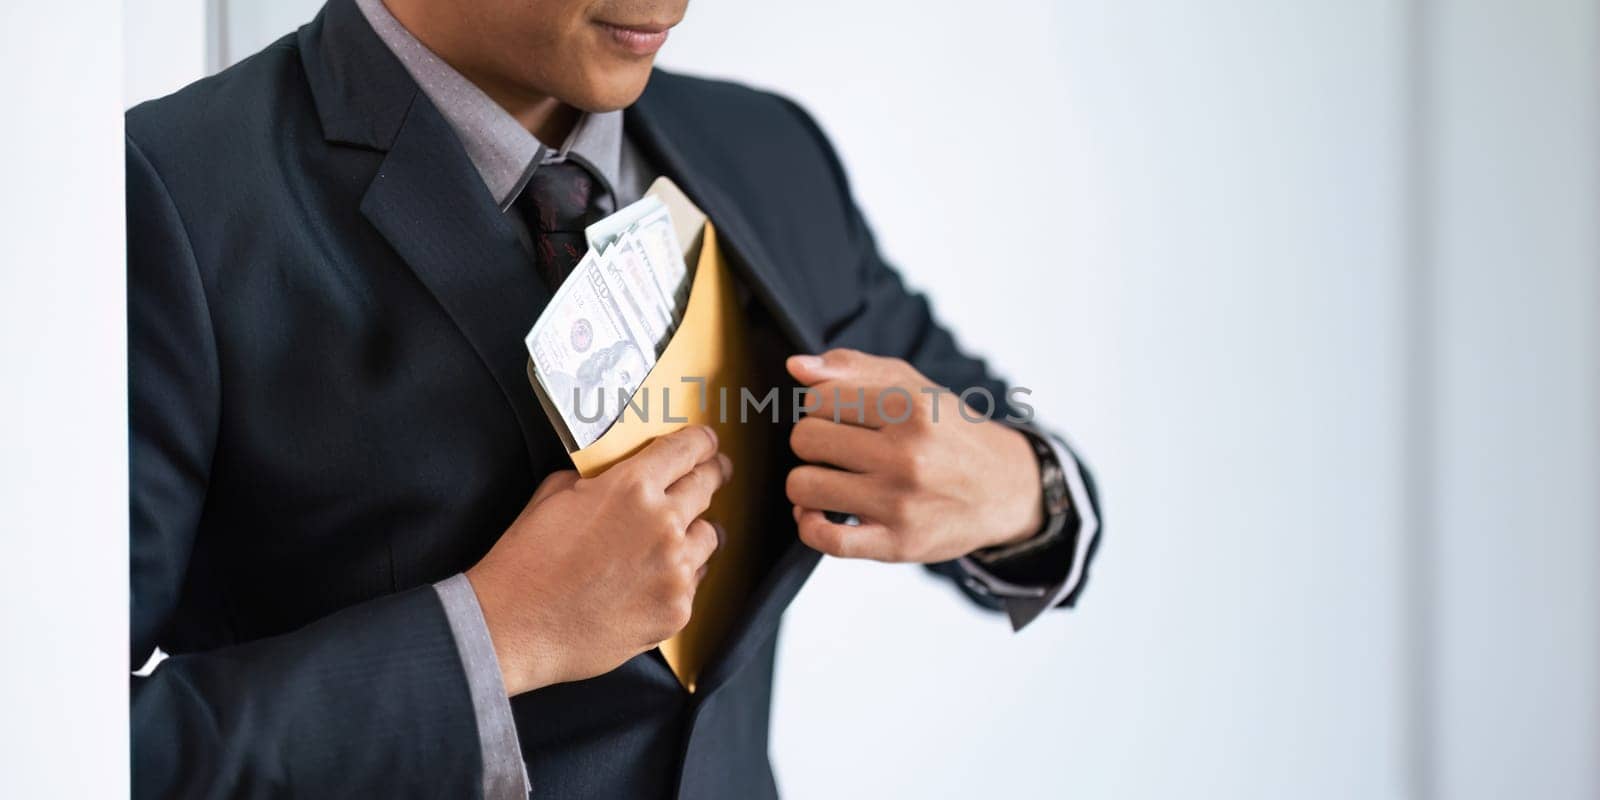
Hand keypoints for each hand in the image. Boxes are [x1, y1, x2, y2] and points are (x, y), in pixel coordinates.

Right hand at [465, 425, 730, 694]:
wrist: (513, 627)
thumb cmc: (527, 563)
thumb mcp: (554, 496)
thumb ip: (597, 480)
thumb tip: (614, 478)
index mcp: (631, 487)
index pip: (687, 449)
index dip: (703, 442)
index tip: (709, 443)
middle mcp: (662, 523)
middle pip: (708, 486)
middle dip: (713, 475)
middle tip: (716, 474)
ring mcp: (674, 569)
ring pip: (708, 536)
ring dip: (695, 532)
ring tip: (675, 539)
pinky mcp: (677, 610)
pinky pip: (694, 582)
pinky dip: (680, 578)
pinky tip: (653, 581)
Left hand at [784, 349, 1043, 562]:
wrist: (1006, 489)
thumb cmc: (950, 433)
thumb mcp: (914, 387)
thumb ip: (853, 368)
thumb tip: (796, 367)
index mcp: (911, 407)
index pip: (817, 399)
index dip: (821, 408)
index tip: (843, 419)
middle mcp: (907, 454)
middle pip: (805, 440)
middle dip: (813, 443)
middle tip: (840, 450)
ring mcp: (901, 502)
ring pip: (803, 487)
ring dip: (808, 484)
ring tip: (832, 480)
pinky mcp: (897, 544)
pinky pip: (825, 539)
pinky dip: (810, 526)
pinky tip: (823, 515)